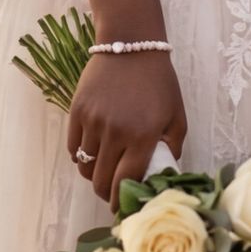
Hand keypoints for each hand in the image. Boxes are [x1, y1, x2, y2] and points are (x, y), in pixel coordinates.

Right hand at [66, 49, 187, 206]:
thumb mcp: (177, 115)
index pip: (125, 181)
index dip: (120, 200)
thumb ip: (172, 147)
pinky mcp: (77, 111)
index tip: (121, 207)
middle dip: (105, 194)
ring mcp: (93, 121)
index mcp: (142, 136)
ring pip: (85, 166)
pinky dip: (80, 157)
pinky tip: (90, 154)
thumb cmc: (159, 81)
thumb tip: (163, 173)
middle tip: (111, 194)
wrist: (131, 44)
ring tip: (102, 173)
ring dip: (92, 175)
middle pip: (101, 180)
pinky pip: (73, 147)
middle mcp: (115, 132)